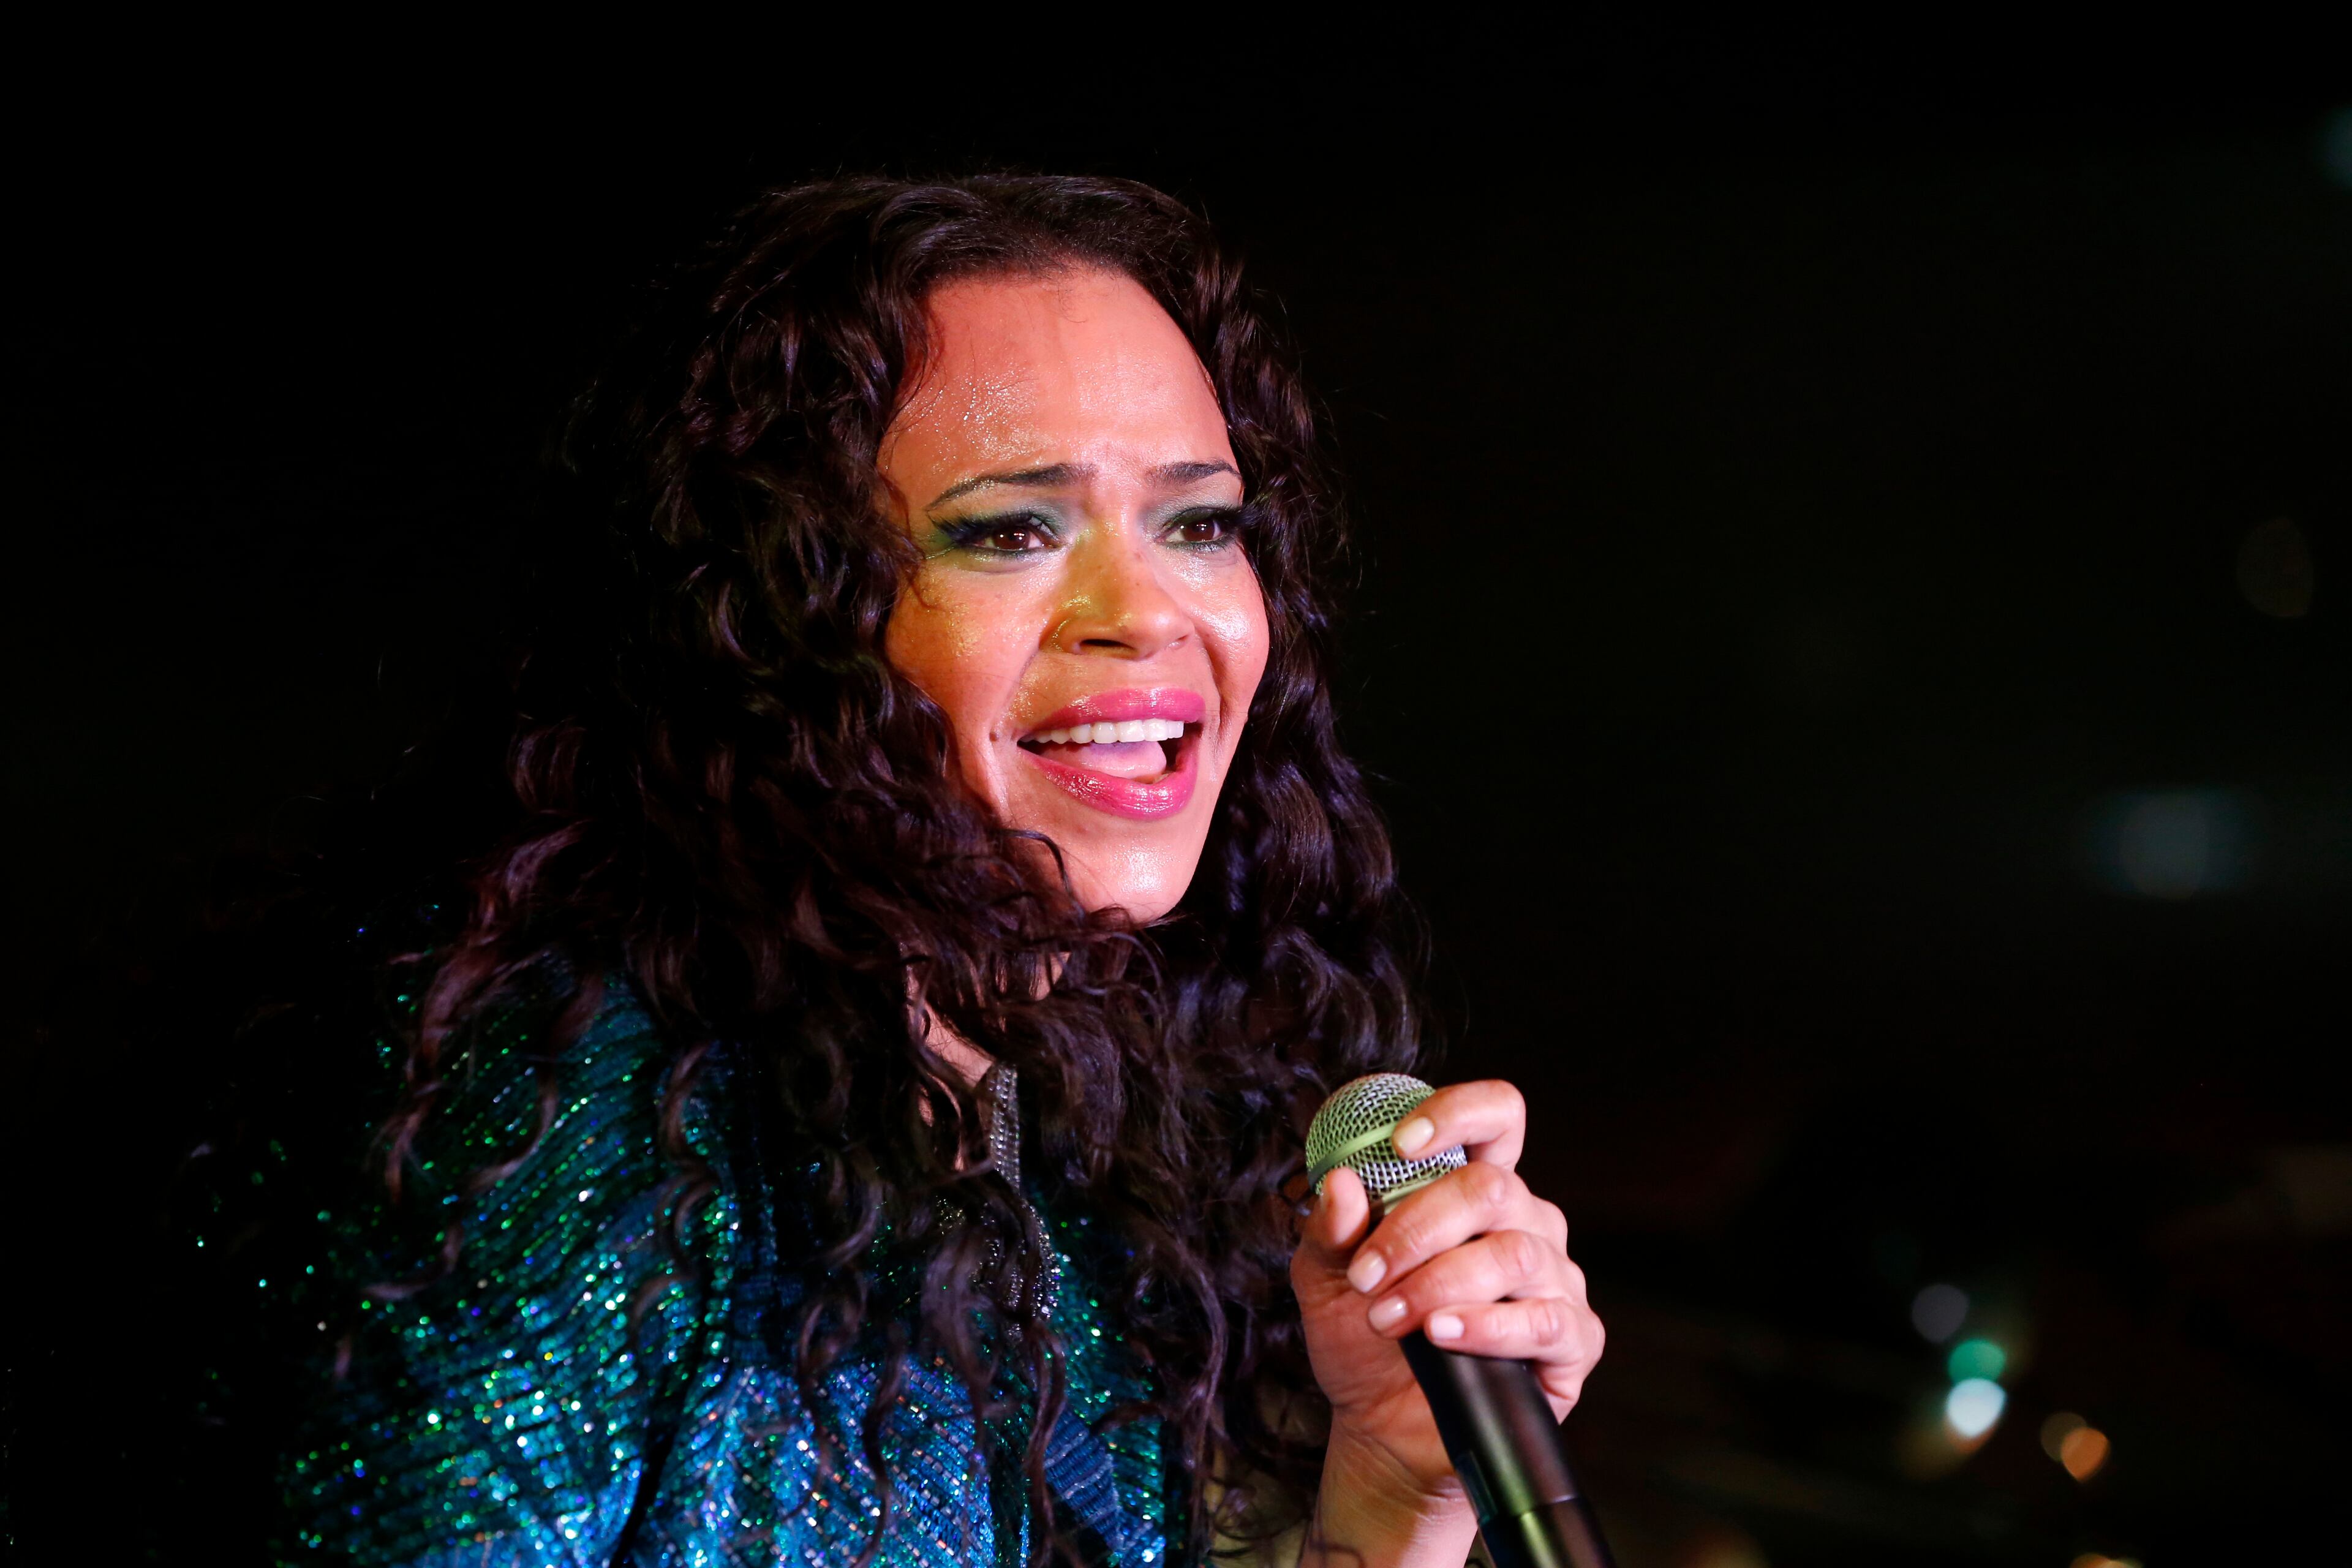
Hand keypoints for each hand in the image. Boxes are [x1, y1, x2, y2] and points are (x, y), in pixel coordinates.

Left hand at [1291, 1080, 1603, 1513]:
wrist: (1383, 1429)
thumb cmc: (1362, 1339)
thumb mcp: (1324, 1281)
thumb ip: (1329, 1232)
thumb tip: (1340, 1184)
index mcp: (1472, 1191)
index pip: (1495, 1117)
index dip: (1458, 1113)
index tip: (1401, 1144)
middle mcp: (1524, 1221)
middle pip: (1492, 1188)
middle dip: (1418, 1229)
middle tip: (1368, 1277)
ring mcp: (1554, 1278)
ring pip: (1514, 1253)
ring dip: (1439, 1284)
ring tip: (1390, 1319)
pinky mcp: (1572, 1339)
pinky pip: (1545, 1319)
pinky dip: (1487, 1326)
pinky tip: (1443, 1337)